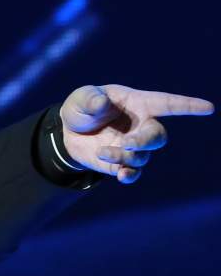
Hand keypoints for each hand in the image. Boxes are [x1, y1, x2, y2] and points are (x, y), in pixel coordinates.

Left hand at [59, 84, 213, 184]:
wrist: (68, 131)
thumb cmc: (82, 107)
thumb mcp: (82, 99)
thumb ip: (91, 100)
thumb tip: (100, 104)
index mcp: (138, 104)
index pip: (168, 104)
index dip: (188, 106)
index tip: (208, 108)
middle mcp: (140, 126)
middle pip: (158, 137)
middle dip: (145, 142)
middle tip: (127, 143)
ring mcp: (132, 147)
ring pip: (141, 156)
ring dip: (123, 156)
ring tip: (103, 151)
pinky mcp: (120, 163)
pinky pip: (132, 173)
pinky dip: (129, 176)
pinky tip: (121, 176)